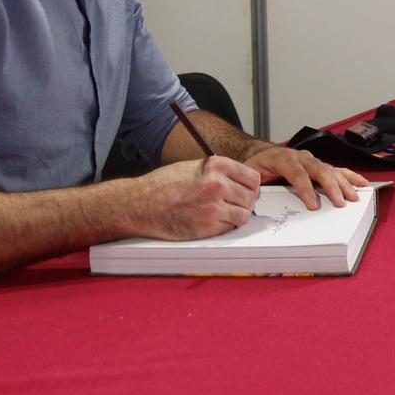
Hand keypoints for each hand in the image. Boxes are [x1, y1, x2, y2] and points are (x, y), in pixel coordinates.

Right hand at [121, 155, 259, 237]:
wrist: (141, 204)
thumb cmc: (164, 185)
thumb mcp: (195, 166)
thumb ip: (220, 172)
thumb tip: (242, 183)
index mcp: (217, 165)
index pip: (253, 178)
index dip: (251, 186)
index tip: (246, 190)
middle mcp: (218, 185)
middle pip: (251, 198)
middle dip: (245, 202)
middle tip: (234, 205)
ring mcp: (214, 208)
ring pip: (243, 215)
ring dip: (236, 216)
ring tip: (222, 213)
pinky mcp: (207, 227)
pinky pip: (229, 228)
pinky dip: (224, 227)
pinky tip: (211, 221)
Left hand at [242, 143, 368, 209]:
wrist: (261, 154)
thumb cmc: (256, 166)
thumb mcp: (249, 174)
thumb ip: (252, 185)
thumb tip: (254, 200)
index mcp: (282, 158)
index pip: (296, 172)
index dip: (306, 188)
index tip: (314, 204)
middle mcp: (300, 157)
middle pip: (318, 169)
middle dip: (330, 186)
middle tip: (339, 202)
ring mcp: (311, 160)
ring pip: (329, 169)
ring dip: (343, 183)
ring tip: (353, 196)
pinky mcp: (318, 166)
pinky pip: (336, 169)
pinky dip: (349, 176)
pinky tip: (361, 183)